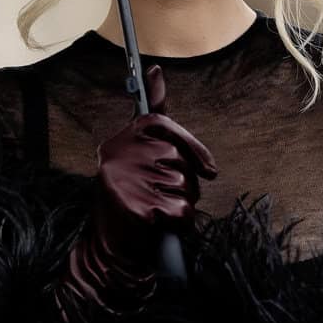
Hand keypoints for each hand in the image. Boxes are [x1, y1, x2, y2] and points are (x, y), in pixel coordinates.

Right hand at [58, 62, 218, 315]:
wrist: (111, 254)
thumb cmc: (134, 203)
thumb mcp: (140, 159)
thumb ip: (154, 121)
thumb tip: (155, 69)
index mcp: (119, 141)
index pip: (161, 124)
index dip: (192, 149)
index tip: (210, 171)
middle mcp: (117, 156)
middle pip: (178, 158)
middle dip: (184, 182)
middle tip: (164, 199)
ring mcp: (125, 180)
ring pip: (183, 184)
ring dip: (181, 203)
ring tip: (158, 213)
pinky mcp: (135, 206)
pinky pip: (181, 209)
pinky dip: (180, 223)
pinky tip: (160, 226)